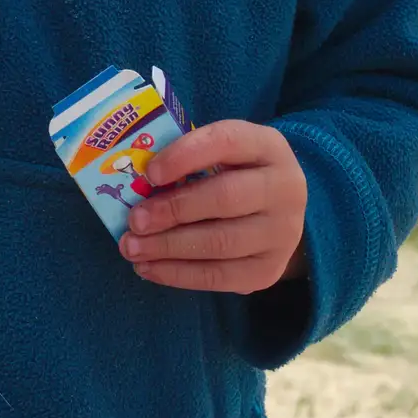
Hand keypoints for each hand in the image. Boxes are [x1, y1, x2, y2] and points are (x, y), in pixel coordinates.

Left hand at [119, 120, 307, 293]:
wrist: (278, 212)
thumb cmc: (235, 173)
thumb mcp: (222, 153)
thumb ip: (188, 159)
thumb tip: (136, 183)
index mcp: (268, 146)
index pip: (226, 141)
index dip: (185, 155)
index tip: (150, 173)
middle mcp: (285, 188)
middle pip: (224, 198)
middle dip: (172, 210)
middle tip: (134, 221)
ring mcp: (283, 233)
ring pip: (220, 243)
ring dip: (168, 247)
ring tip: (132, 248)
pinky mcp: (269, 270)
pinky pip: (220, 276)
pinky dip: (179, 274)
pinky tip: (149, 268)